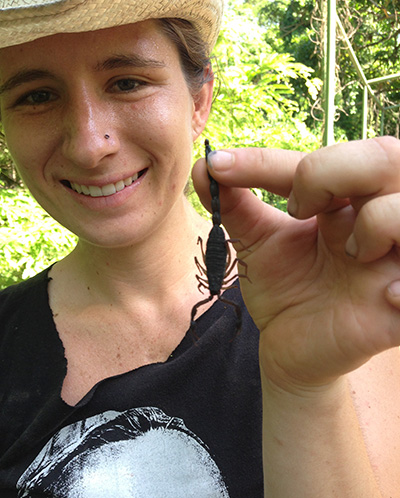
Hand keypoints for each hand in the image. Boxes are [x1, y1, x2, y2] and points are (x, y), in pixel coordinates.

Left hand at [192, 137, 399, 392]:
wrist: (292, 348)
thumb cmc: (283, 290)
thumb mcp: (257, 244)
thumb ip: (234, 205)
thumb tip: (203, 164)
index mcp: (341, 202)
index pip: (316, 162)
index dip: (267, 161)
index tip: (218, 166)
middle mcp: (375, 221)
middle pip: (386, 157)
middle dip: (334, 169)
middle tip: (298, 207)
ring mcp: (393, 263)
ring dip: (377, 220)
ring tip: (351, 252)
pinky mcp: (399, 308)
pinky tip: (385, 297)